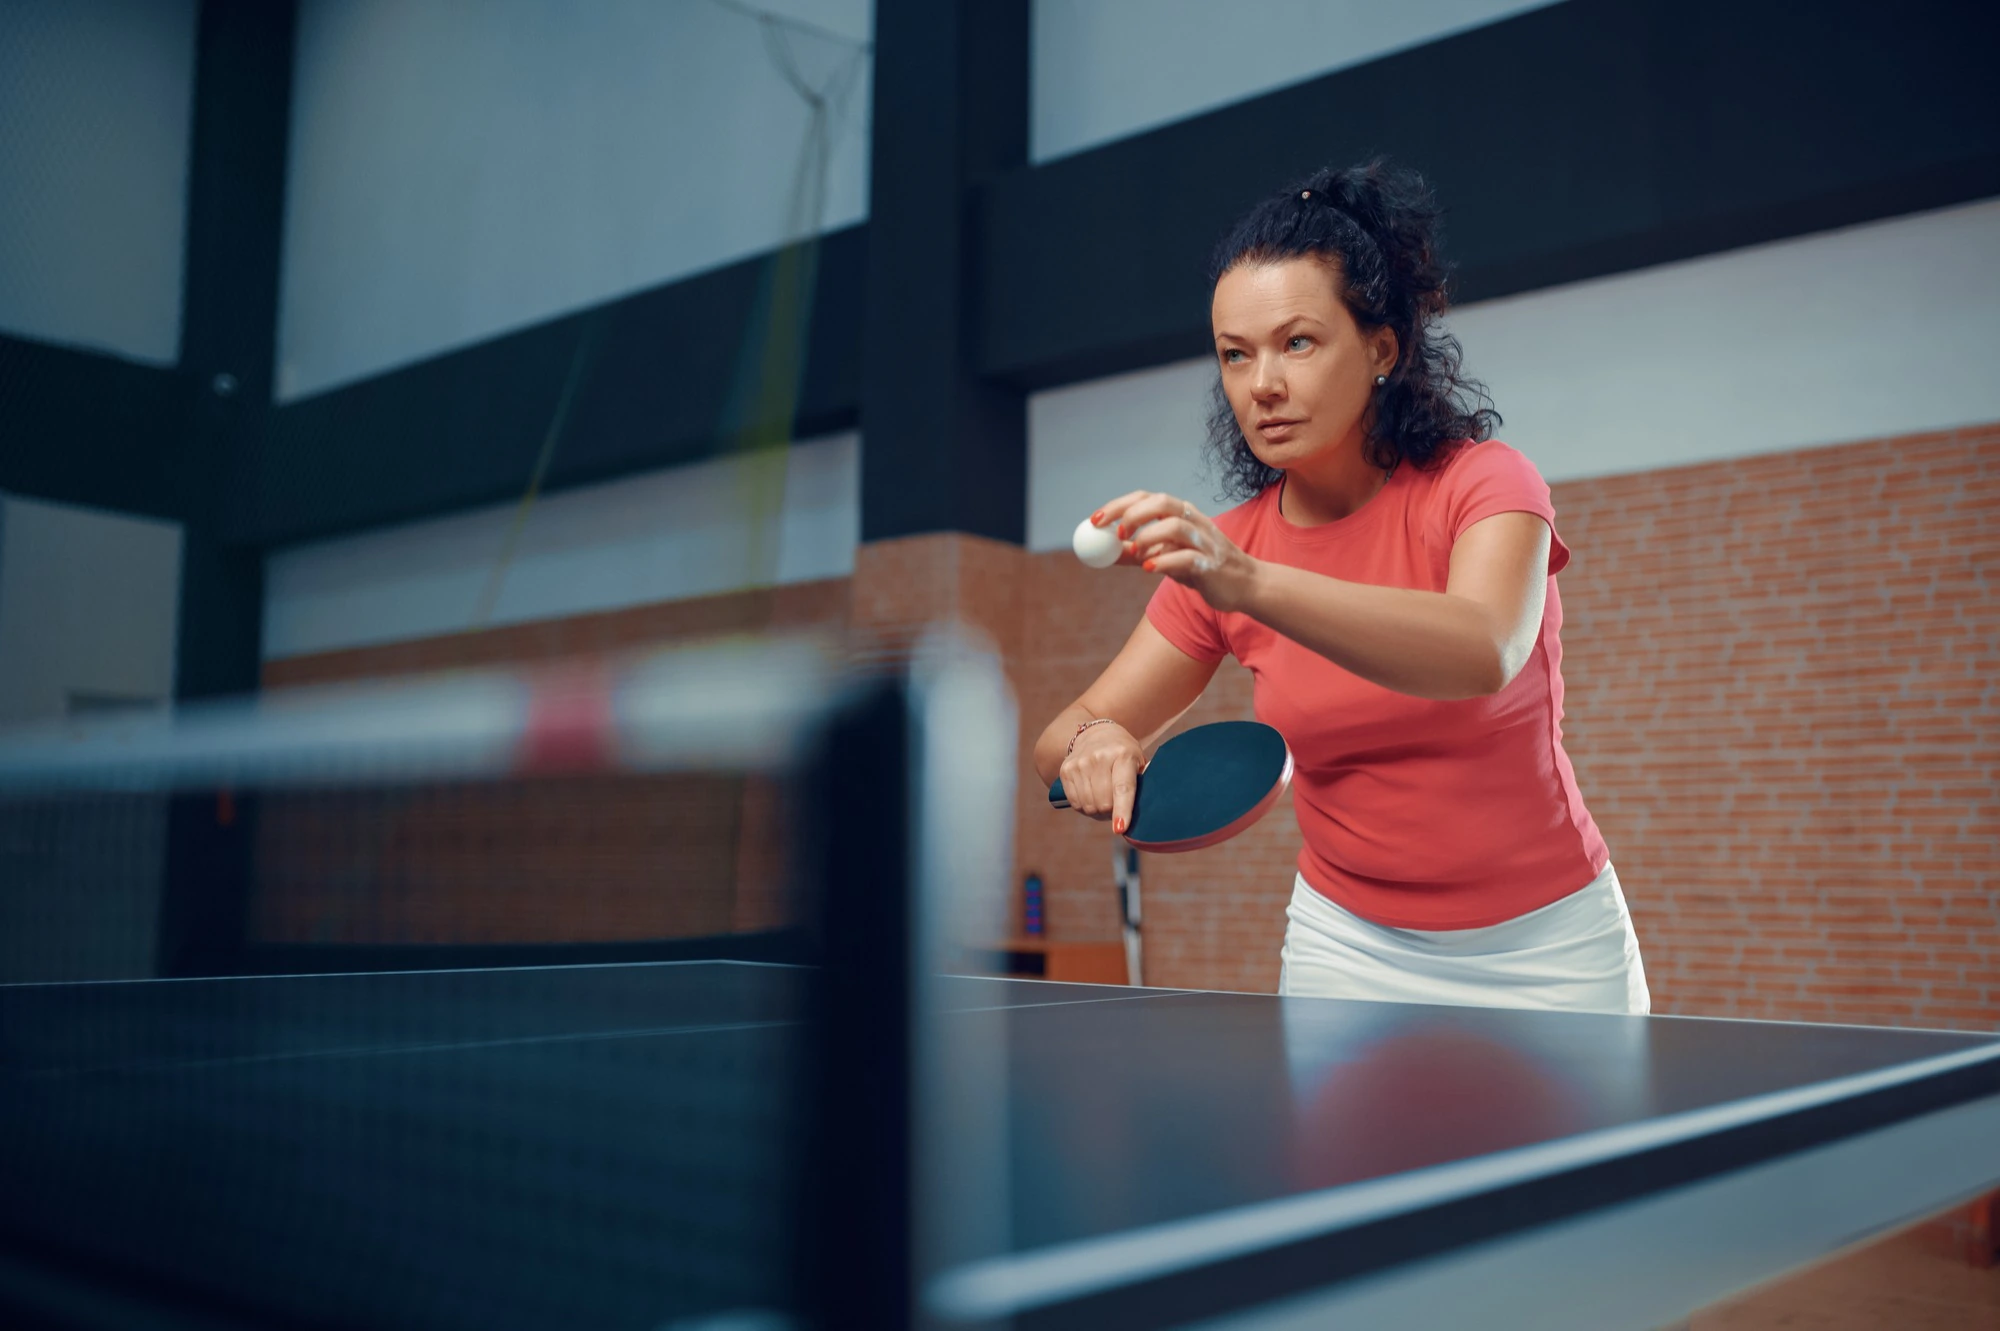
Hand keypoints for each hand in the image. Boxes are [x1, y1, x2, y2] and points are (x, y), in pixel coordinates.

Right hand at [1058, 720, 1144, 835]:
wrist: (1096, 733)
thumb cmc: (1123, 753)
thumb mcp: (1138, 760)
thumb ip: (1142, 782)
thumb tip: (1148, 807)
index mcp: (1123, 755)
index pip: (1122, 788)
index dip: (1121, 810)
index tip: (1120, 828)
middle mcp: (1099, 757)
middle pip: (1104, 803)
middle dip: (1111, 811)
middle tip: (1116, 804)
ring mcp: (1080, 763)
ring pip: (1088, 806)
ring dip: (1097, 810)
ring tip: (1103, 798)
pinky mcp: (1066, 770)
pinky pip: (1075, 803)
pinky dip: (1084, 806)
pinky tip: (1090, 795)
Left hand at [1094, 491, 1259, 612]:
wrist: (1245, 585)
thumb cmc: (1202, 567)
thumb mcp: (1166, 556)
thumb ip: (1136, 553)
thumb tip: (1102, 552)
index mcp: (1180, 514)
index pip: (1146, 498)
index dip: (1119, 506)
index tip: (1095, 521)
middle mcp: (1193, 521)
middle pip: (1162, 503)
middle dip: (1133, 515)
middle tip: (1117, 534)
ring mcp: (1204, 541)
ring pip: (1175, 526)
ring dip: (1149, 538)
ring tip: (1137, 554)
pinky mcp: (1211, 564)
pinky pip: (1186, 558)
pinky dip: (1164, 561)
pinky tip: (1150, 569)